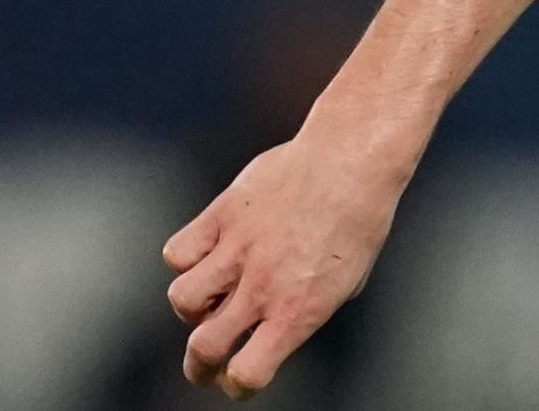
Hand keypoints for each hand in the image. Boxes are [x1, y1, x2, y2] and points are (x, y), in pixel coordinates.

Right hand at [163, 130, 406, 398]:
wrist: (353, 156)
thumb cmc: (360, 217)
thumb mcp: (348, 279)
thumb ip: (307, 308)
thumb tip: (272, 328)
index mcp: (299, 310)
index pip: (248, 373)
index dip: (239, 382)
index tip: (239, 376)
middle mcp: (263, 286)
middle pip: (203, 348)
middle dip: (199, 365)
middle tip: (204, 361)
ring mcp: (239, 250)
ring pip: (182, 300)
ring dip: (193, 305)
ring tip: (212, 292)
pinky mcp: (221, 215)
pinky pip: (178, 252)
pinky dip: (187, 257)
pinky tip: (209, 250)